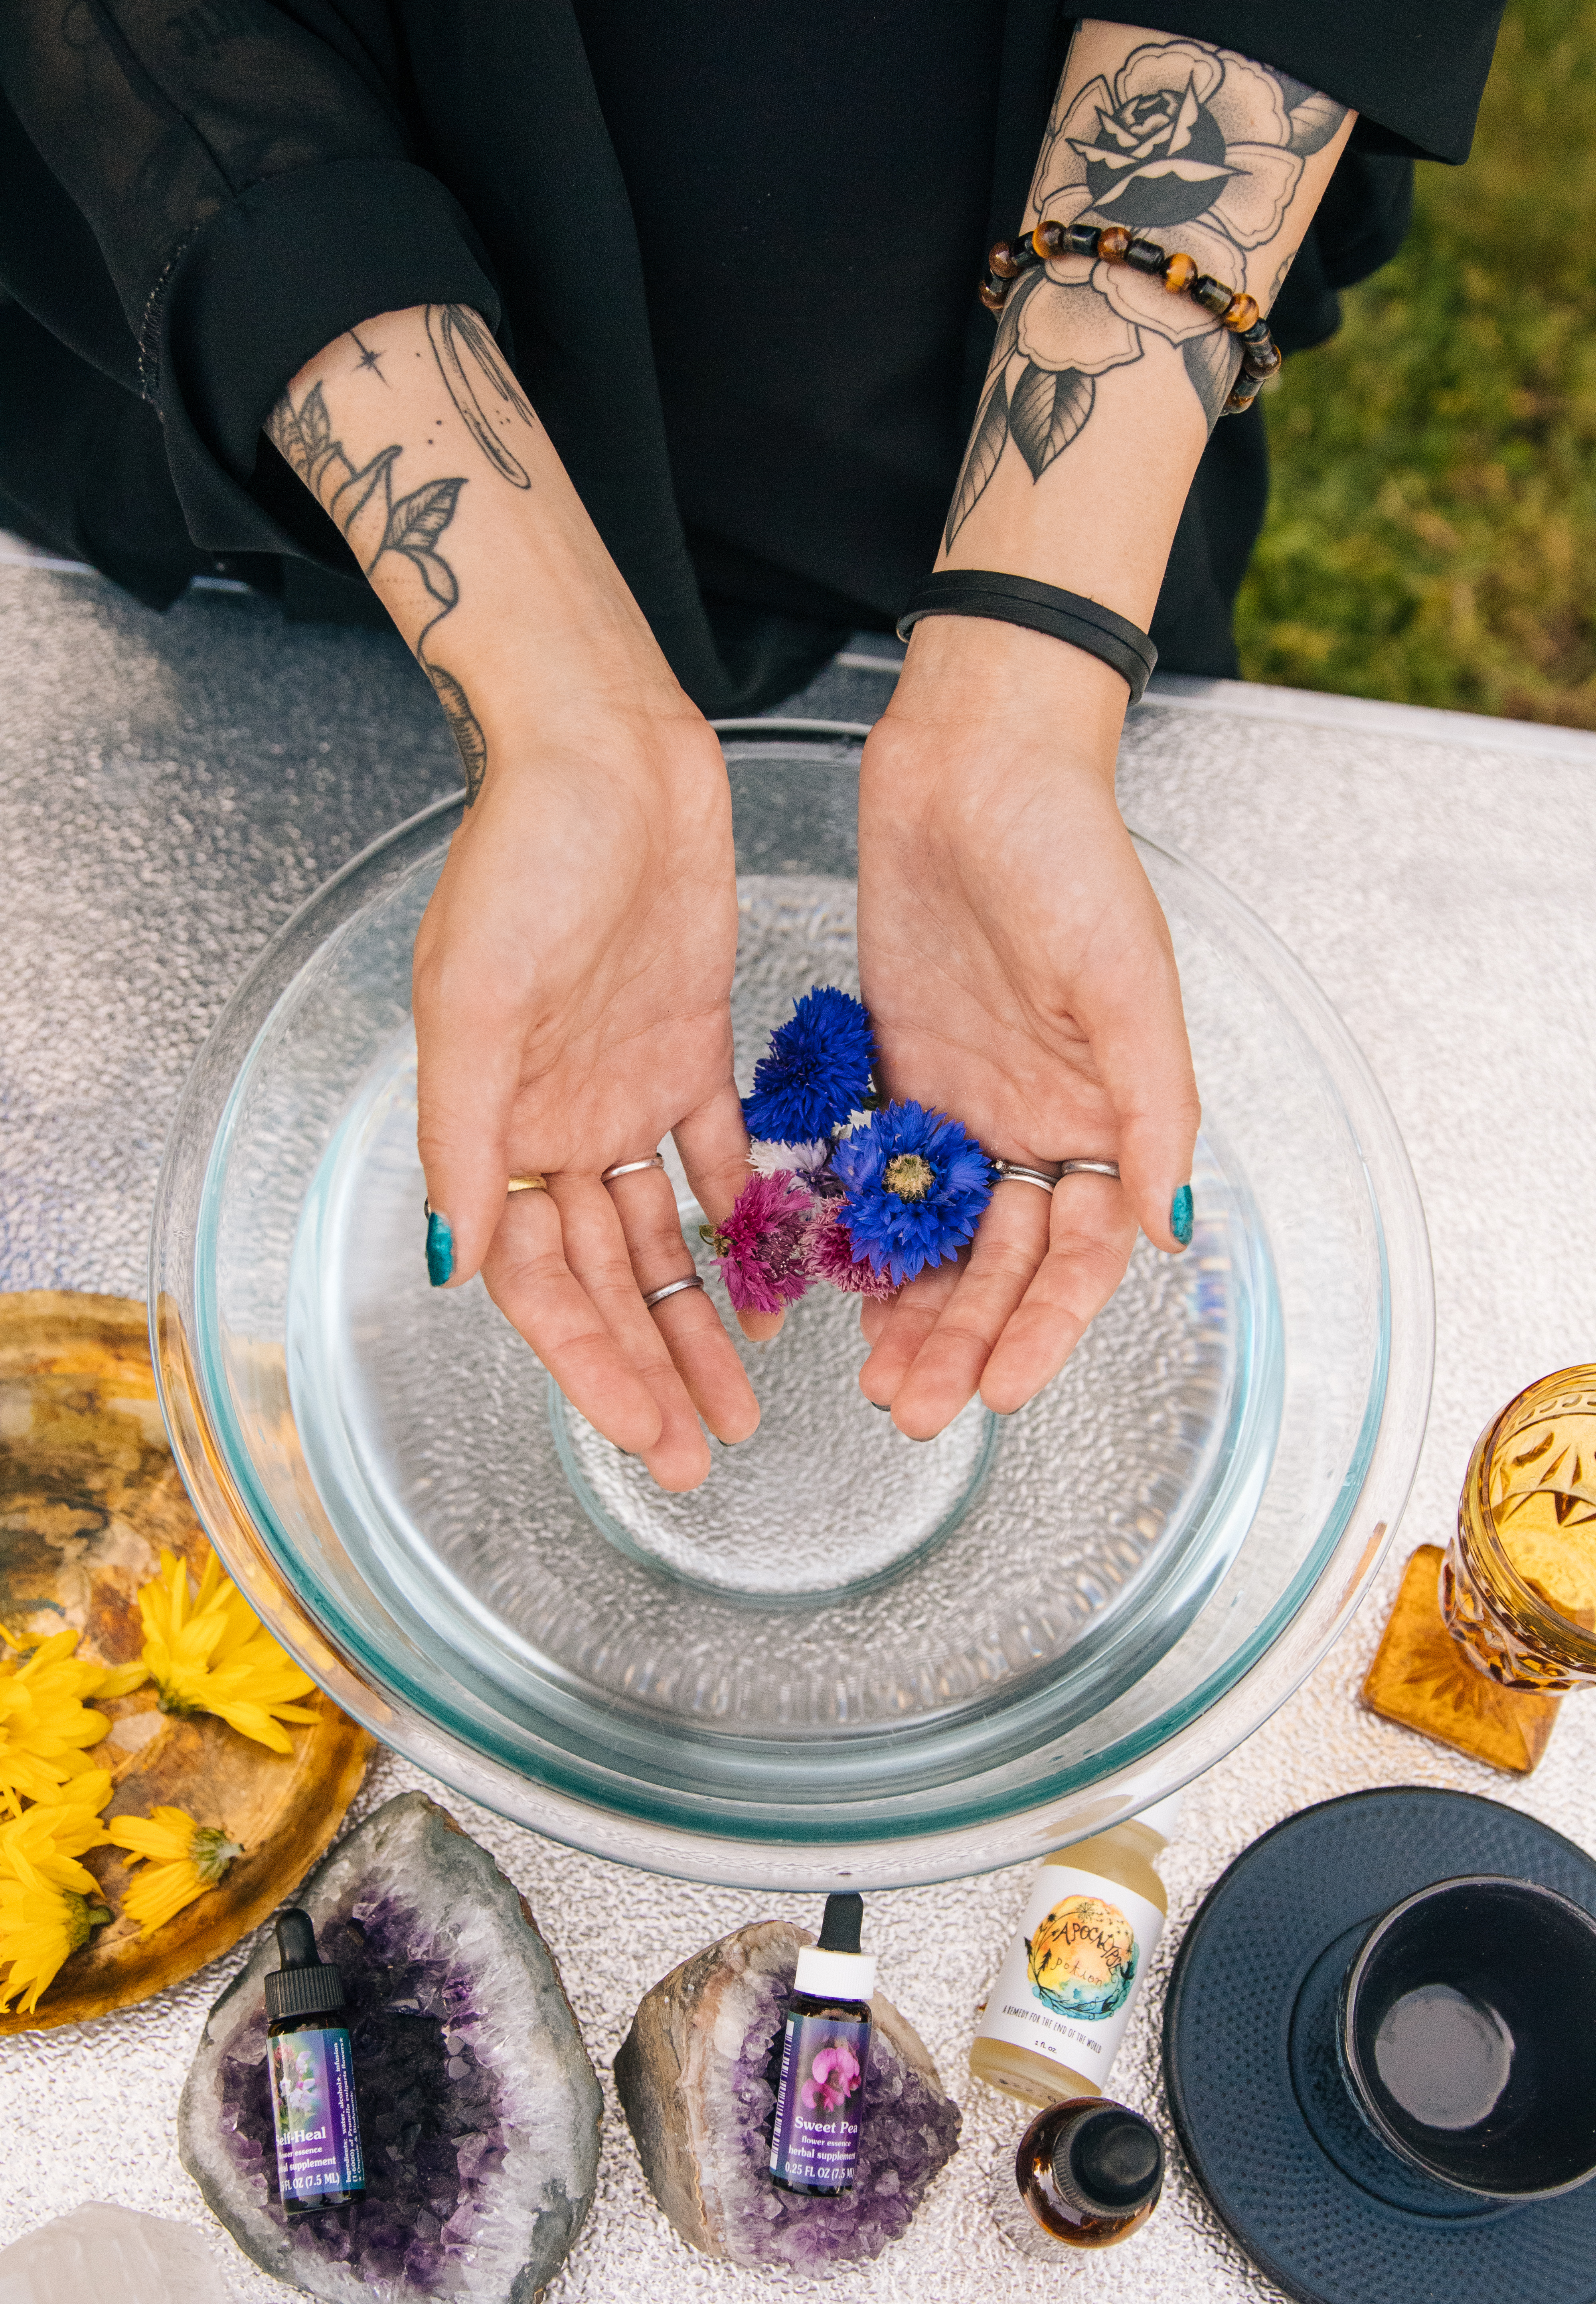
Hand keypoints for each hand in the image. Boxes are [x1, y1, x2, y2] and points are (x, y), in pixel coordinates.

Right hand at [413, 703, 768, 1491]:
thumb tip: (450, 1260)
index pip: (537, 1281)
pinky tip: (775, 1291)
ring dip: (698, 1318)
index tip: (644, 1432)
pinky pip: (717, 1164)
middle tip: (704, 1452)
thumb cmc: (524, 862)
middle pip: (604, 1279)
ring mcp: (623, 1092)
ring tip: (745, 1400)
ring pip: (663, 1239)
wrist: (605, 760)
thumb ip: (462, 1135)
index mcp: (493, 1123)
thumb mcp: (473, 1003)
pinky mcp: (689, 1052)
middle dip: (651, 1367)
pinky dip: (739, 1226)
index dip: (587, 1362)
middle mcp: (556, 1123)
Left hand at [855, 616, 1199, 1436]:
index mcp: (1107, 1117)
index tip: (998, 1394)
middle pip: (1002, 1264)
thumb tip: (1175, 1231)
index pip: (1079, 1257)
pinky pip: (882, 1176)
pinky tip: (832, 1283)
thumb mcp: (1128, 987)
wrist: (975, 764)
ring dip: (910, 1307)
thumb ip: (1151, 1115)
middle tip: (909, 1408)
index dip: (1041, 1330)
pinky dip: (863, 1234)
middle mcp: (1039, 1124)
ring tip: (871, 1375)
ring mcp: (966, 1104)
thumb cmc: (1070, 858)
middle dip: (961, 1339)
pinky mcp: (899, 1071)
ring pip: (939, 1237)